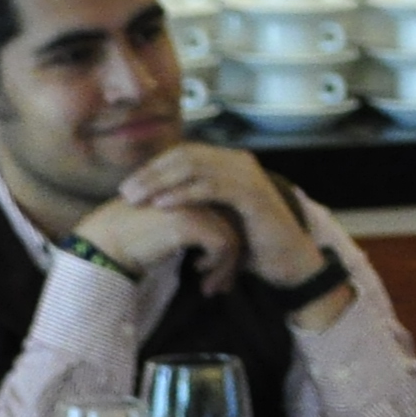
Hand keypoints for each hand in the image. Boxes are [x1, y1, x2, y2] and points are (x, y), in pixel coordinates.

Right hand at [73, 197, 243, 296]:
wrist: (106, 244)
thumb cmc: (134, 240)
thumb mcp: (170, 229)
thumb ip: (195, 230)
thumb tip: (222, 250)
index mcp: (192, 189)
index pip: (228, 213)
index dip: (231, 243)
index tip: (224, 270)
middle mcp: (196, 193)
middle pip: (234, 225)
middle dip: (234, 259)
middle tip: (225, 285)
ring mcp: (193, 205)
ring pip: (232, 237)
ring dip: (226, 268)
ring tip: (211, 288)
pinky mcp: (189, 223)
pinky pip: (222, 246)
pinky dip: (217, 265)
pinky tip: (199, 272)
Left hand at [117, 143, 322, 287]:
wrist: (289, 262)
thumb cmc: (253, 244)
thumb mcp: (220, 218)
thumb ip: (198, 204)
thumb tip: (159, 200)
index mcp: (230, 164)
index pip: (183, 154)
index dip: (154, 168)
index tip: (129, 187)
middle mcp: (238, 162)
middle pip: (185, 156)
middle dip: (152, 173)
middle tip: (126, 192)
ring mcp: (247, 175)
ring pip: (194, 167)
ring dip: (161, 181)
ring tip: (137, 198)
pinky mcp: (252, 194)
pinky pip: (211, 186)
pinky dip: (184, 193)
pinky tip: (162, 205)